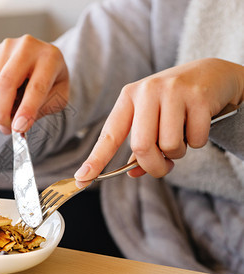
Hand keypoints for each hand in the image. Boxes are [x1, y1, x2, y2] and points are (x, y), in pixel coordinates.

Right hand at [0, 34, 68, 133]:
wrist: (40, 61)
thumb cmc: (51, 82)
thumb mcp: (57, 98)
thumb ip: (40, 111)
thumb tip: (17, 126)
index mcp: (50, 57)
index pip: (36, 87)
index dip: (26, 110)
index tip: (18, 128)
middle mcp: (27, 46)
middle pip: (6, 83)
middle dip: (3, 112)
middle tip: (7, 129)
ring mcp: (6, 48)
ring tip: (14, 107)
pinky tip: (6, 94)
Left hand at [75, 58, 243, 180]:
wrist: (212, 74)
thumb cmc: (174, 102)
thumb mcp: (152, 117)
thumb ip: (141, 145)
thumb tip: (132, 173)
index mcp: (129, 97)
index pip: (109, 135)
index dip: (96, 160)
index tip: (82, 178)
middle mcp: (147, 91)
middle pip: (141, 146)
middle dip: (153, 166)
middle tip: (163, 166)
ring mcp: (173, 91)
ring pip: (169, 146)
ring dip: (177, 153)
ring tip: (182, 136)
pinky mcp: (198, 96)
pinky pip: (195, 140)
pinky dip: (197, 142)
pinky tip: (197, 125)